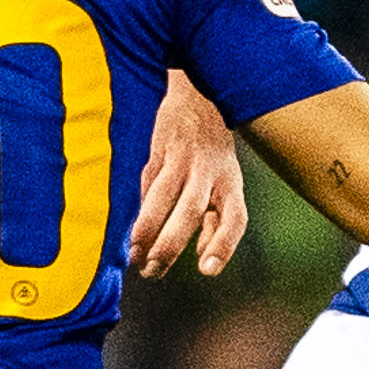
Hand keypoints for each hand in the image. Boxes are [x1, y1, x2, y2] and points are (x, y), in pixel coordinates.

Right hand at [132, 72, 246, 280]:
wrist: (199, 98)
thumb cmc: (213, 155)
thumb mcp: (226, 184)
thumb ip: (217, 222)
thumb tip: (206, 261)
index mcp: (231, 182)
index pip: (235, 217)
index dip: (223, 245)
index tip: (206, 270)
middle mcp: (209, 171)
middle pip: (192, 209)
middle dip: (171, 243)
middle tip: (154, 270)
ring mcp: (183, 159)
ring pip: (163, 196)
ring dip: (147, 227)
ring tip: (135, 254)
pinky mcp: (159, 151)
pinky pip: (148, 185)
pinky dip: (141, 210)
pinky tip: (133, 235)